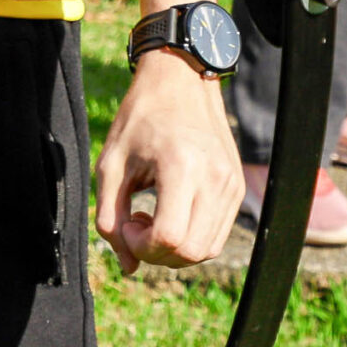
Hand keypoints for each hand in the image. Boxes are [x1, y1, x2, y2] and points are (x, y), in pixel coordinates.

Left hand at [94, 52, 243, 273]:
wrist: (180, 80)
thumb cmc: (140, 118)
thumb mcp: (111, 164)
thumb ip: (110, 218)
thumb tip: (128, 266)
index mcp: (182, 166)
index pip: (170, 238)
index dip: (142, 246)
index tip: (127, 223)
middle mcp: (214, 178)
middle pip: (191, 252)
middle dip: (157, 254)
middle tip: (136, 224)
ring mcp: (231, 184)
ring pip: (207, 249)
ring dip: (175, 249)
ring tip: (153, 217)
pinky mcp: (236, 187)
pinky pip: (217, 234)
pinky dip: (192, 238)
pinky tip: (171, 212)